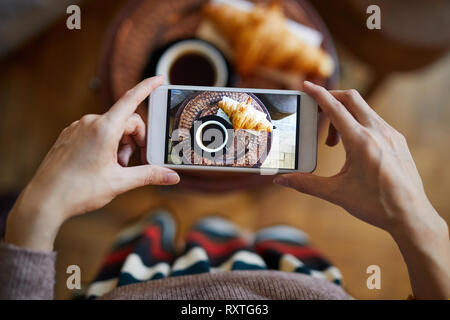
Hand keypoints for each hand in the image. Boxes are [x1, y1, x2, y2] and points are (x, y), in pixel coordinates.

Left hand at [5, 76, 178, 250]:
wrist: (44, 200)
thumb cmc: (79, 190)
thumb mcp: (120, 182)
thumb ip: (149, 175)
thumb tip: (172, 176)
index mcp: (104, 129)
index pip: (131, 99)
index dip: (148, 87)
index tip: (159, 78)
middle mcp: (90, 122)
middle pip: (125, 120)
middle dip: (135, 139)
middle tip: (131, 162)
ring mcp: (77, 128)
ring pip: (110, 127)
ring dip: (120, 144)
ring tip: (114, 167)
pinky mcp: (70, 135)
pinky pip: (95, 132)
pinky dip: (105, 144)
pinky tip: (101, 164)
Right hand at [275, 81, 445, 237]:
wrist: (412, 216)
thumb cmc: (376, 205)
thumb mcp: (336, 193)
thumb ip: (306, 184)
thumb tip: (282, 180)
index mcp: (361, 142)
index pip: (335, 108)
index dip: (318, 94)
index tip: (307, 85)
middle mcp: (378, 132)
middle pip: (351, 98)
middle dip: (331, 99)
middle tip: (316, 113)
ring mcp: (392, 135)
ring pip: (364, 109)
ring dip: (344, 116)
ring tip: (333, 143)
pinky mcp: (399, 141)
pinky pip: (375, 121)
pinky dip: (359, 124)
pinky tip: (353, 146)